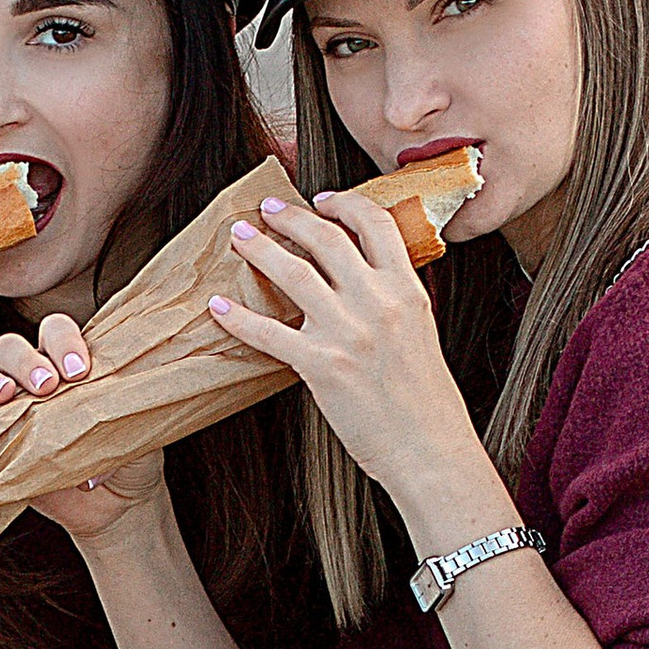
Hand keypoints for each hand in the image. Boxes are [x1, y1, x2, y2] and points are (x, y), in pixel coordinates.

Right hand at [0, 316, 159, 542]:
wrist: (117, 506)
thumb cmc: (129, 459)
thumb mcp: (137, 437)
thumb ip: (120, 428)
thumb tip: (92, 455)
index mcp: (67, 366)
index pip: (53, 331)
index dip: (62, 341)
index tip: (79, 370)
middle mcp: (31, 382)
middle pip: (9, 349)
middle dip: (24, 361)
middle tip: (46, 387)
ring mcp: (5, 413)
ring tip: (4, 398)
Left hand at [207, 190, 486, 519]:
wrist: (429, 449)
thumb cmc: (427, 400)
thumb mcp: (422, 331)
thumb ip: (395, 298)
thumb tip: (367, 275)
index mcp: (407, 290)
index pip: (375, 224)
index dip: (344, 204)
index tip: (321, 199)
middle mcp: (377, 302)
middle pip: (326, 239)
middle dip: (290, 217)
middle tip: (267, 209)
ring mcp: (347, 332)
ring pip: (292, 272)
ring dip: (259, 249)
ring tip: (239, 237)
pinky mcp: (321, 366)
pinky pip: (268, 333)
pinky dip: (238, 317)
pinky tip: (219, 307)